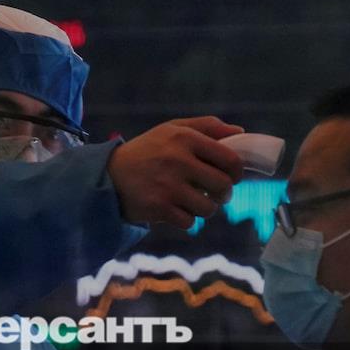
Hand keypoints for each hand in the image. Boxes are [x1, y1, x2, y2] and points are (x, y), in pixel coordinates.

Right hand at [107, 116, 245, 228]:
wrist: (108, 175)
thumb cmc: (148, 151)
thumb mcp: (173, 129)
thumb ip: (207, 127)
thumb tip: (241, 133)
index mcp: (185, 137)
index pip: (230, 159)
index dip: (237, 172)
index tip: (231, 176)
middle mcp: (178, 160)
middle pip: (223, 186)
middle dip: (224, 193)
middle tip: (215, 193)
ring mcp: (169, 186)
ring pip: (209, 208)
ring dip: (205, 208)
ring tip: (193, 200)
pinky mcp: (160, 208)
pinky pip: (190, 222)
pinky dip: (186, 219)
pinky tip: (175, 209)